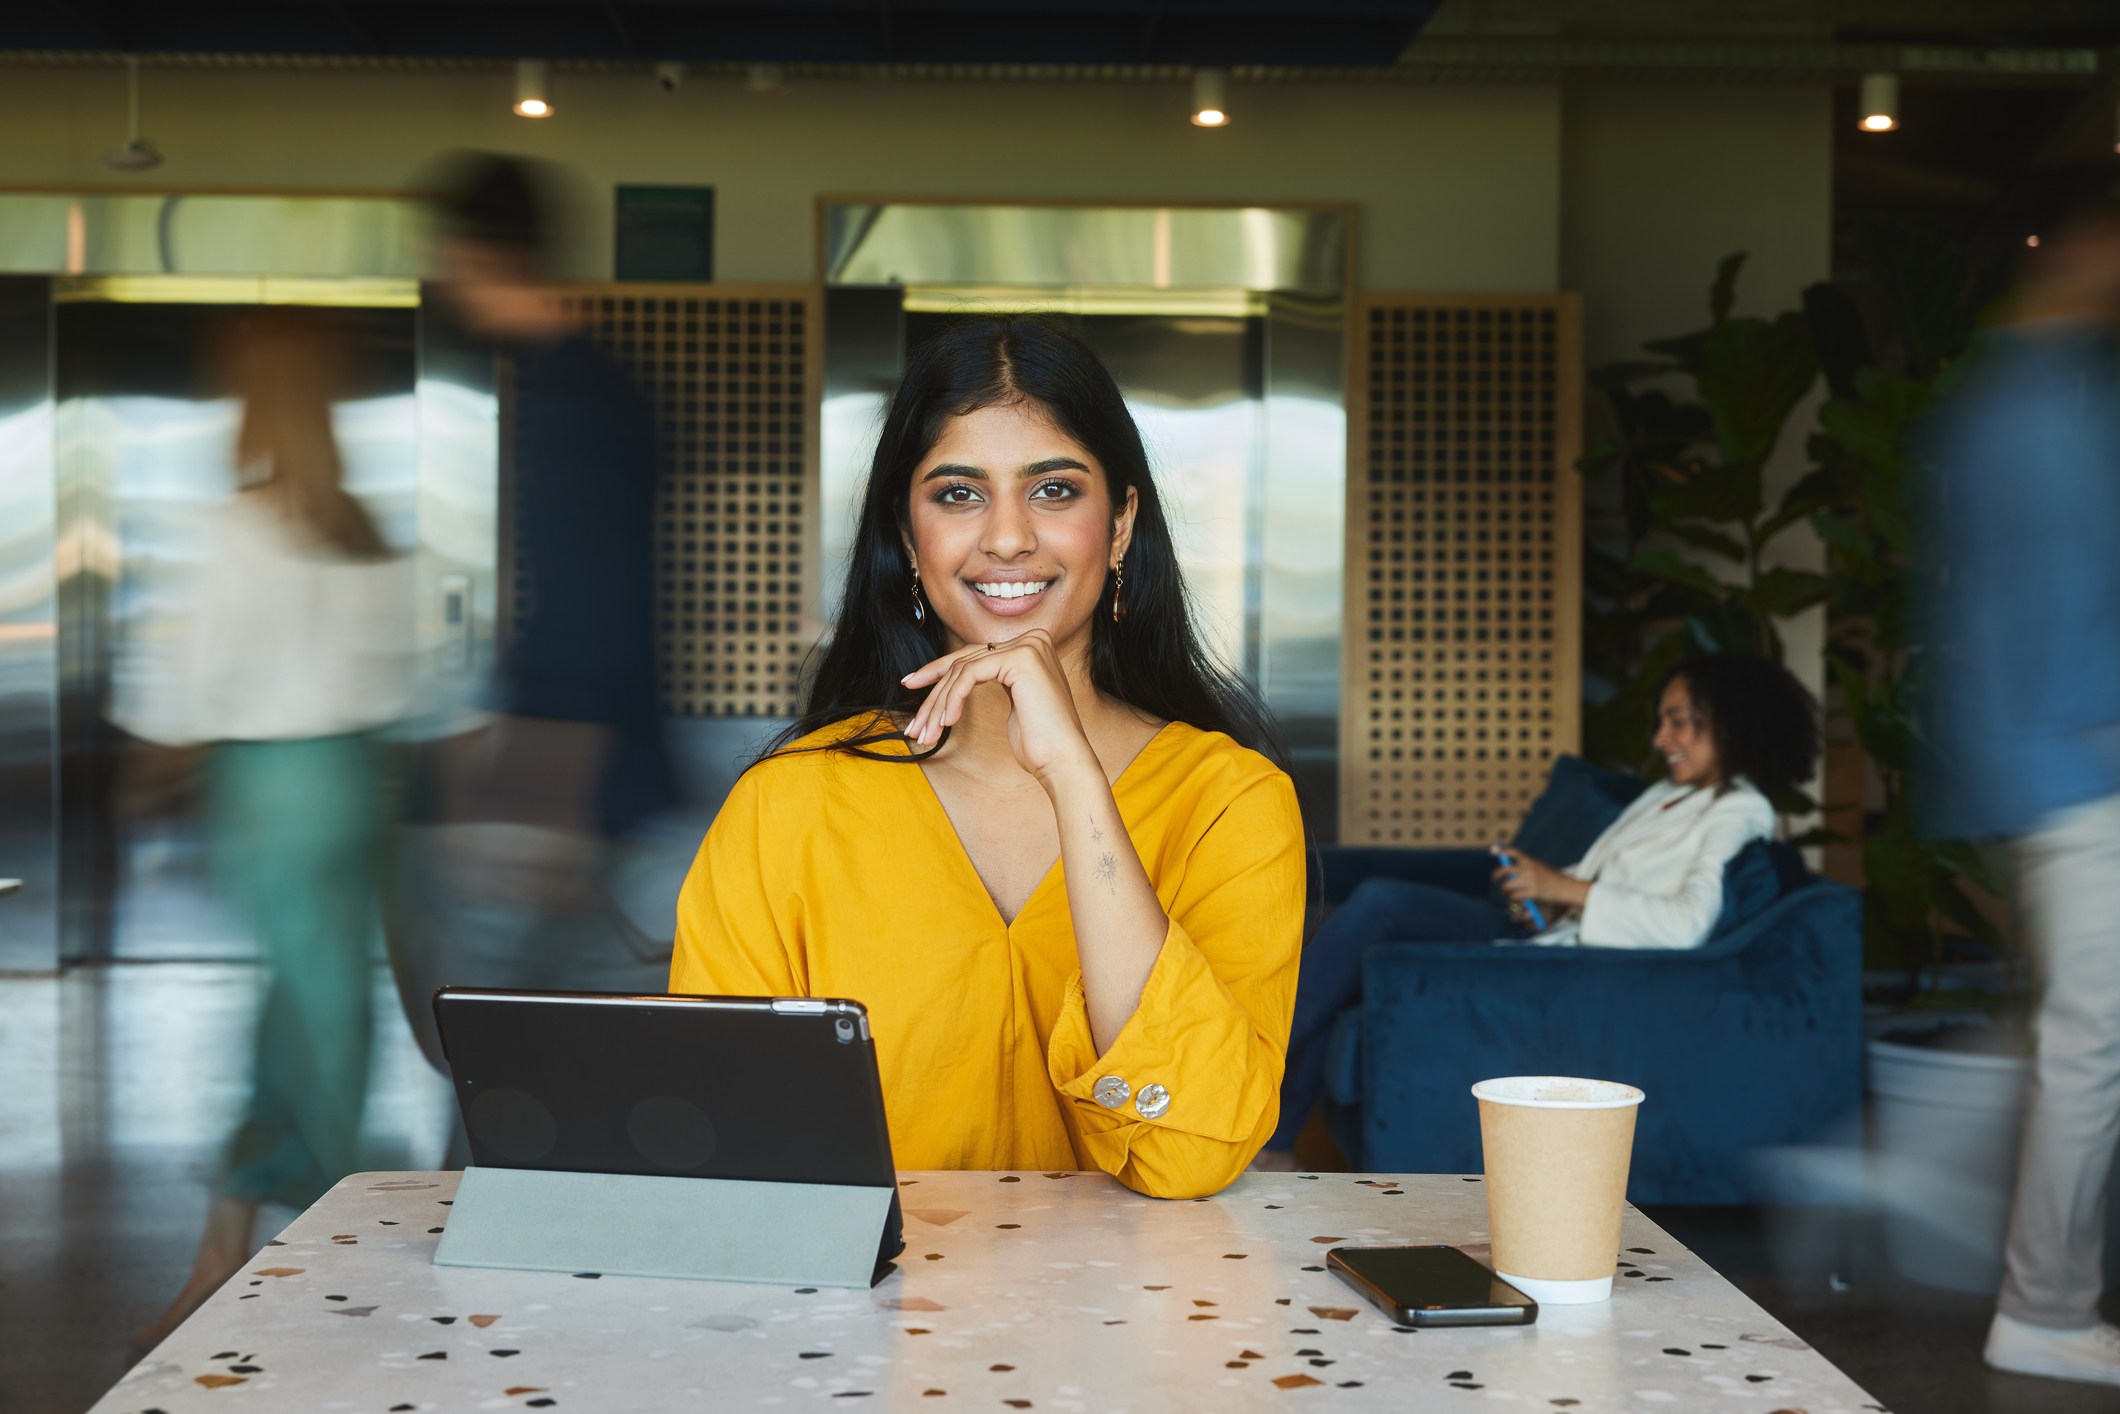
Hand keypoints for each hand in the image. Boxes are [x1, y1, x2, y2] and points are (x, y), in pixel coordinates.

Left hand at [900, 628, 1098, 786]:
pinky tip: (948, 722)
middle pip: (965, 660)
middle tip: (915, 723)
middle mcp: (1032, 639)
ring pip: (963, 669)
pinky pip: (970, 674)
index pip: (973, 654)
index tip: (911, 685)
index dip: (938, 671)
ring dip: (938, 704)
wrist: (1063, 762)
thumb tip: (956, 677)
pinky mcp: (1021, 658)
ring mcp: (1028, 646)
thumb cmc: (1039, 743)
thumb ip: (991, 680)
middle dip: (933, 692)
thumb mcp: (1011, 704)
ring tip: (927, 733)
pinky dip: (953, 699)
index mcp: (1031, 646)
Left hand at [1490, 846, 1590, 908]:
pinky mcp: (1532, 892)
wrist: (1566, 887)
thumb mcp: (1540, 867)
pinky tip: (1512, 900)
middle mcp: (1528, 868)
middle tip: (1494, 880)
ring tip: (1505, 893)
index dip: (1502, 851)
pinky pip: (1514, 896)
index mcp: (1530, 860)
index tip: (1493, 851)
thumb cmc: (1553, 878)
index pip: (1514, 852)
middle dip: (1496, 875)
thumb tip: (1510, 871)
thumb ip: (1527, 867)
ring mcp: (1529, 880)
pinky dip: (1511, 899)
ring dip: (1503, 891)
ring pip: (1506, 886)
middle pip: (1504, 870)